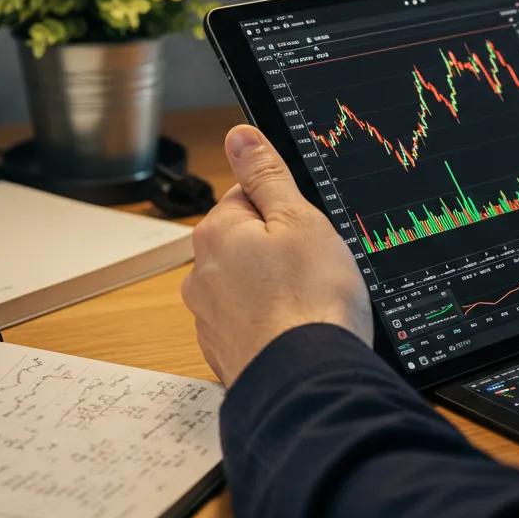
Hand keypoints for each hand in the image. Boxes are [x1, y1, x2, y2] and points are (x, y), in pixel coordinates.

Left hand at [181, 125, 371, 386]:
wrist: (309, 381)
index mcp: (216, 233)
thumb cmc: (310, 298)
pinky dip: (274, 322)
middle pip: (247, 241)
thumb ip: (266, 175)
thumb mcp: (299, 218)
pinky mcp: (226, 353)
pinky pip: (252, 322)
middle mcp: (200, 275)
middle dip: (281, 249)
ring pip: (250, 284)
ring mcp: (210, 319)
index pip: (248, 196)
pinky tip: (301, 329)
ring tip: (313, 301)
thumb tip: (239, 136)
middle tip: (318, 264)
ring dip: (277, 287)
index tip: (310, 227)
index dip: (286, 208)